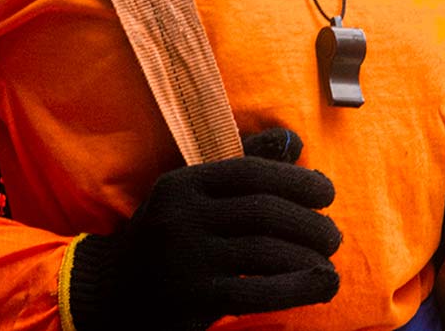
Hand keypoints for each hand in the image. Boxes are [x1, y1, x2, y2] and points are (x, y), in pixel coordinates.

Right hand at [66, 128, 340, 330]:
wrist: (111, 295)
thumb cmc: (166, 239)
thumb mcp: (190, 197)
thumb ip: (240, 169)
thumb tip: (294, 143)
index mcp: (182, 184)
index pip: (250, 172)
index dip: (296, 180)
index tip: (327, 192)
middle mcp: (181, 217)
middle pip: (263, 212)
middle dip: (309, 223)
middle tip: (333, 236)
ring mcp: (185, 260)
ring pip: (265, 252)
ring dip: (310, 257)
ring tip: (330, 263)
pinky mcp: (193, 301)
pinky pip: (256, 292)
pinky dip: (297, 288)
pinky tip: (320, 286)